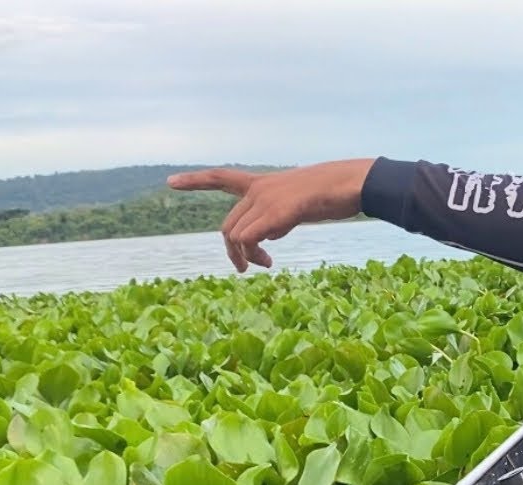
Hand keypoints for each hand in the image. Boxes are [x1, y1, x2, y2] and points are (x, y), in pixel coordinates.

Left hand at [167, 159, 374, 271]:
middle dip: (233, 251)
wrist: (351, 184)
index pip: (222, 177)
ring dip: (245, 256)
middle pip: (228, 226)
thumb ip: (278, 217)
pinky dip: (252, 253)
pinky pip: (248, 238)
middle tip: (248, 268)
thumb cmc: (333, 194)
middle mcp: (259, 190)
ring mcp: (265, 200)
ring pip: (235, 235)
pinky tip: (269, 261)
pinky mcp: (275, 212)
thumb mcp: (299, 205)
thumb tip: (268, 236)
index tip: (171, 182)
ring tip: (266, 265)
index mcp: (263, 183)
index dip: (195, 181)